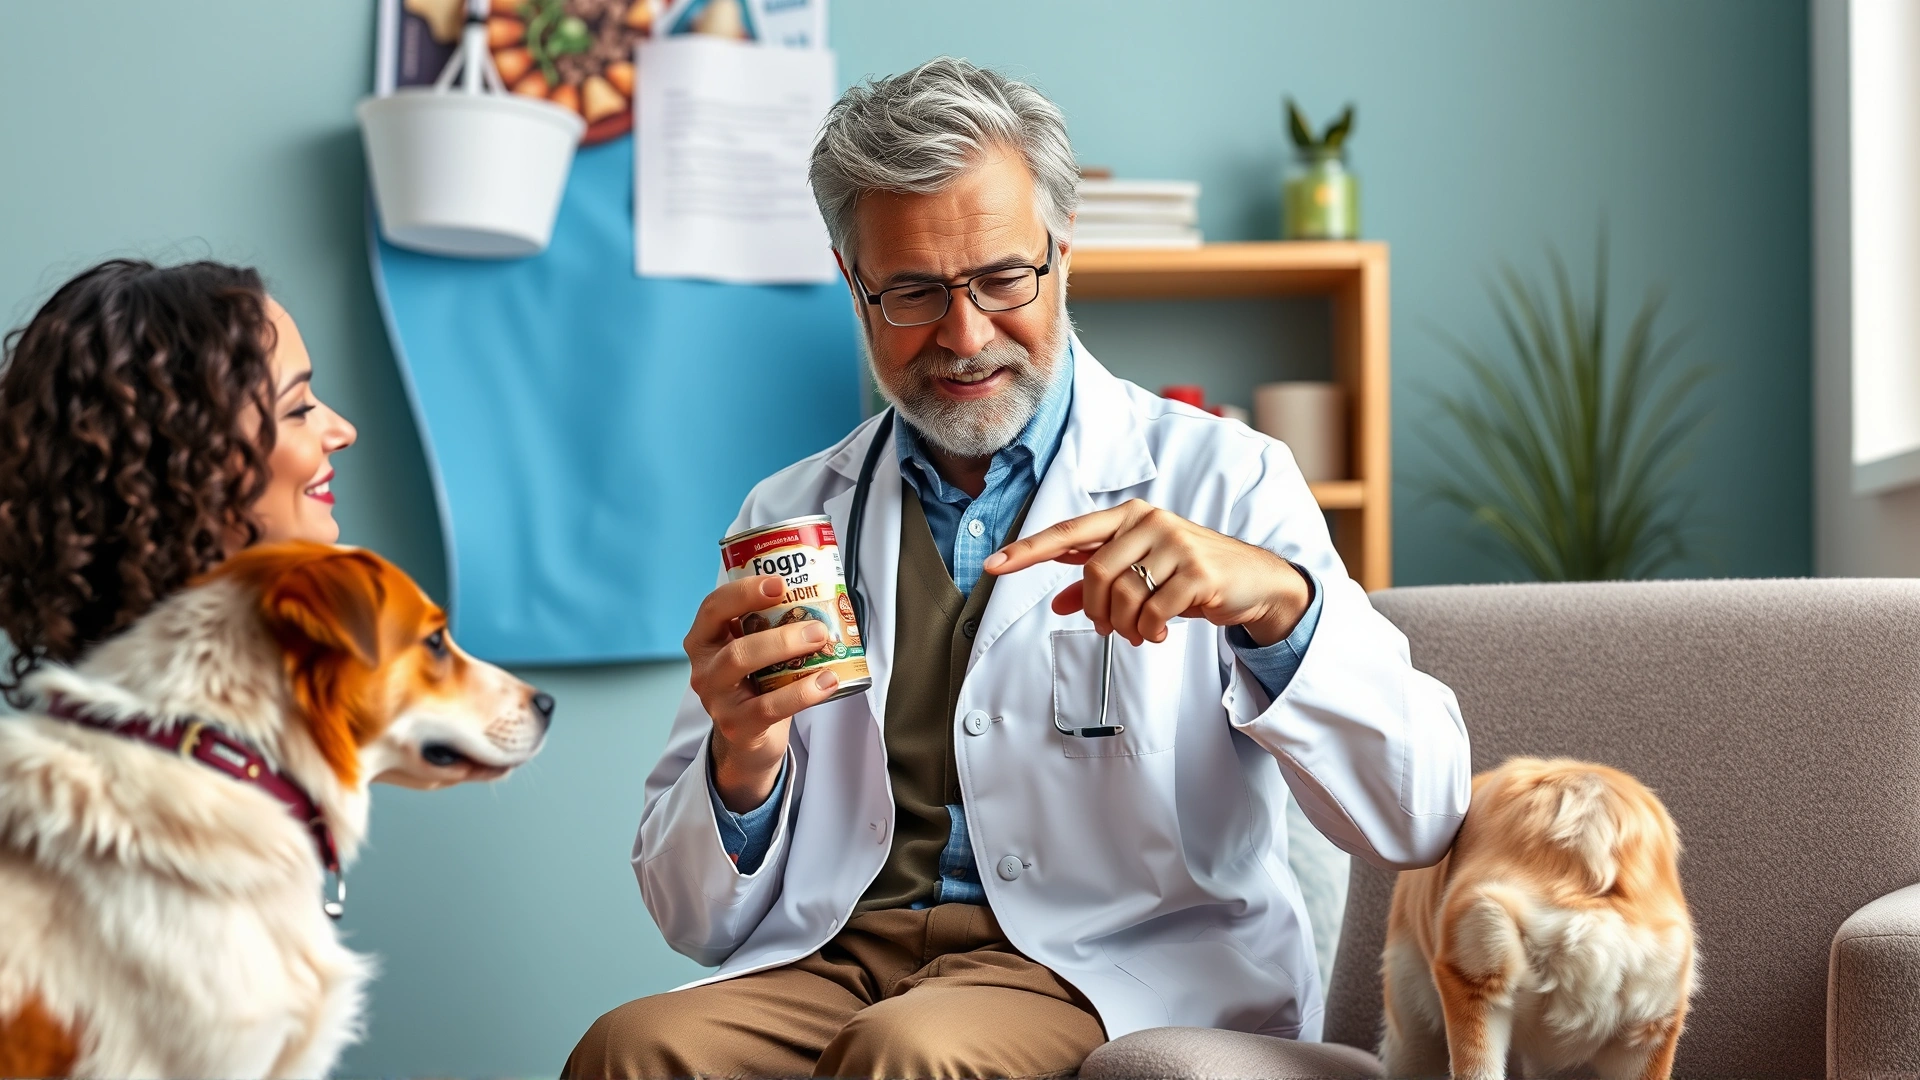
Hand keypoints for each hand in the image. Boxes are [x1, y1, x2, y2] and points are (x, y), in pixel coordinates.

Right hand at [685, 575, 840, 811]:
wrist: (746, 739)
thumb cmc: (755, 684)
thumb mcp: (755, 651)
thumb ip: (773, 626)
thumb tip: (823, 596)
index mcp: (705, 640)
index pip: (714, 607)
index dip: (744, 592)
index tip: (780, 584)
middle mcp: (704, 668)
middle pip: (735, 644)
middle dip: (779, 633)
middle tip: (817, 626)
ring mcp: (717, 699)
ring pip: (744, 667)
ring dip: (788, 652)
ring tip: (822, 644)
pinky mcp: (737, 725)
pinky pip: (769, 707)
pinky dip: (802, 692)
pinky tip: (828, 681)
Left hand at [983, 499, 1310, 647]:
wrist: (1254, 581)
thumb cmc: (1191, 573)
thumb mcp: (1144, 573)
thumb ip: (1100, 582)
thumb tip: (1060, 604)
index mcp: (1129, 516)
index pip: (1069, 532)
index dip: (1029, 550)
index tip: (993, 565)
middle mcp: (1150, 521)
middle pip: (1094, 573)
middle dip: (1095, 610)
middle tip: (1109, 627)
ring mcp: (1175, 543)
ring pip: (1122, 594)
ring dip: (1124, 625)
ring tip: (1139, 633)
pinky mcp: (1197, 571)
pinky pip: (1153, 611)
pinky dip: (1149, 631)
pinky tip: (1159, 633)